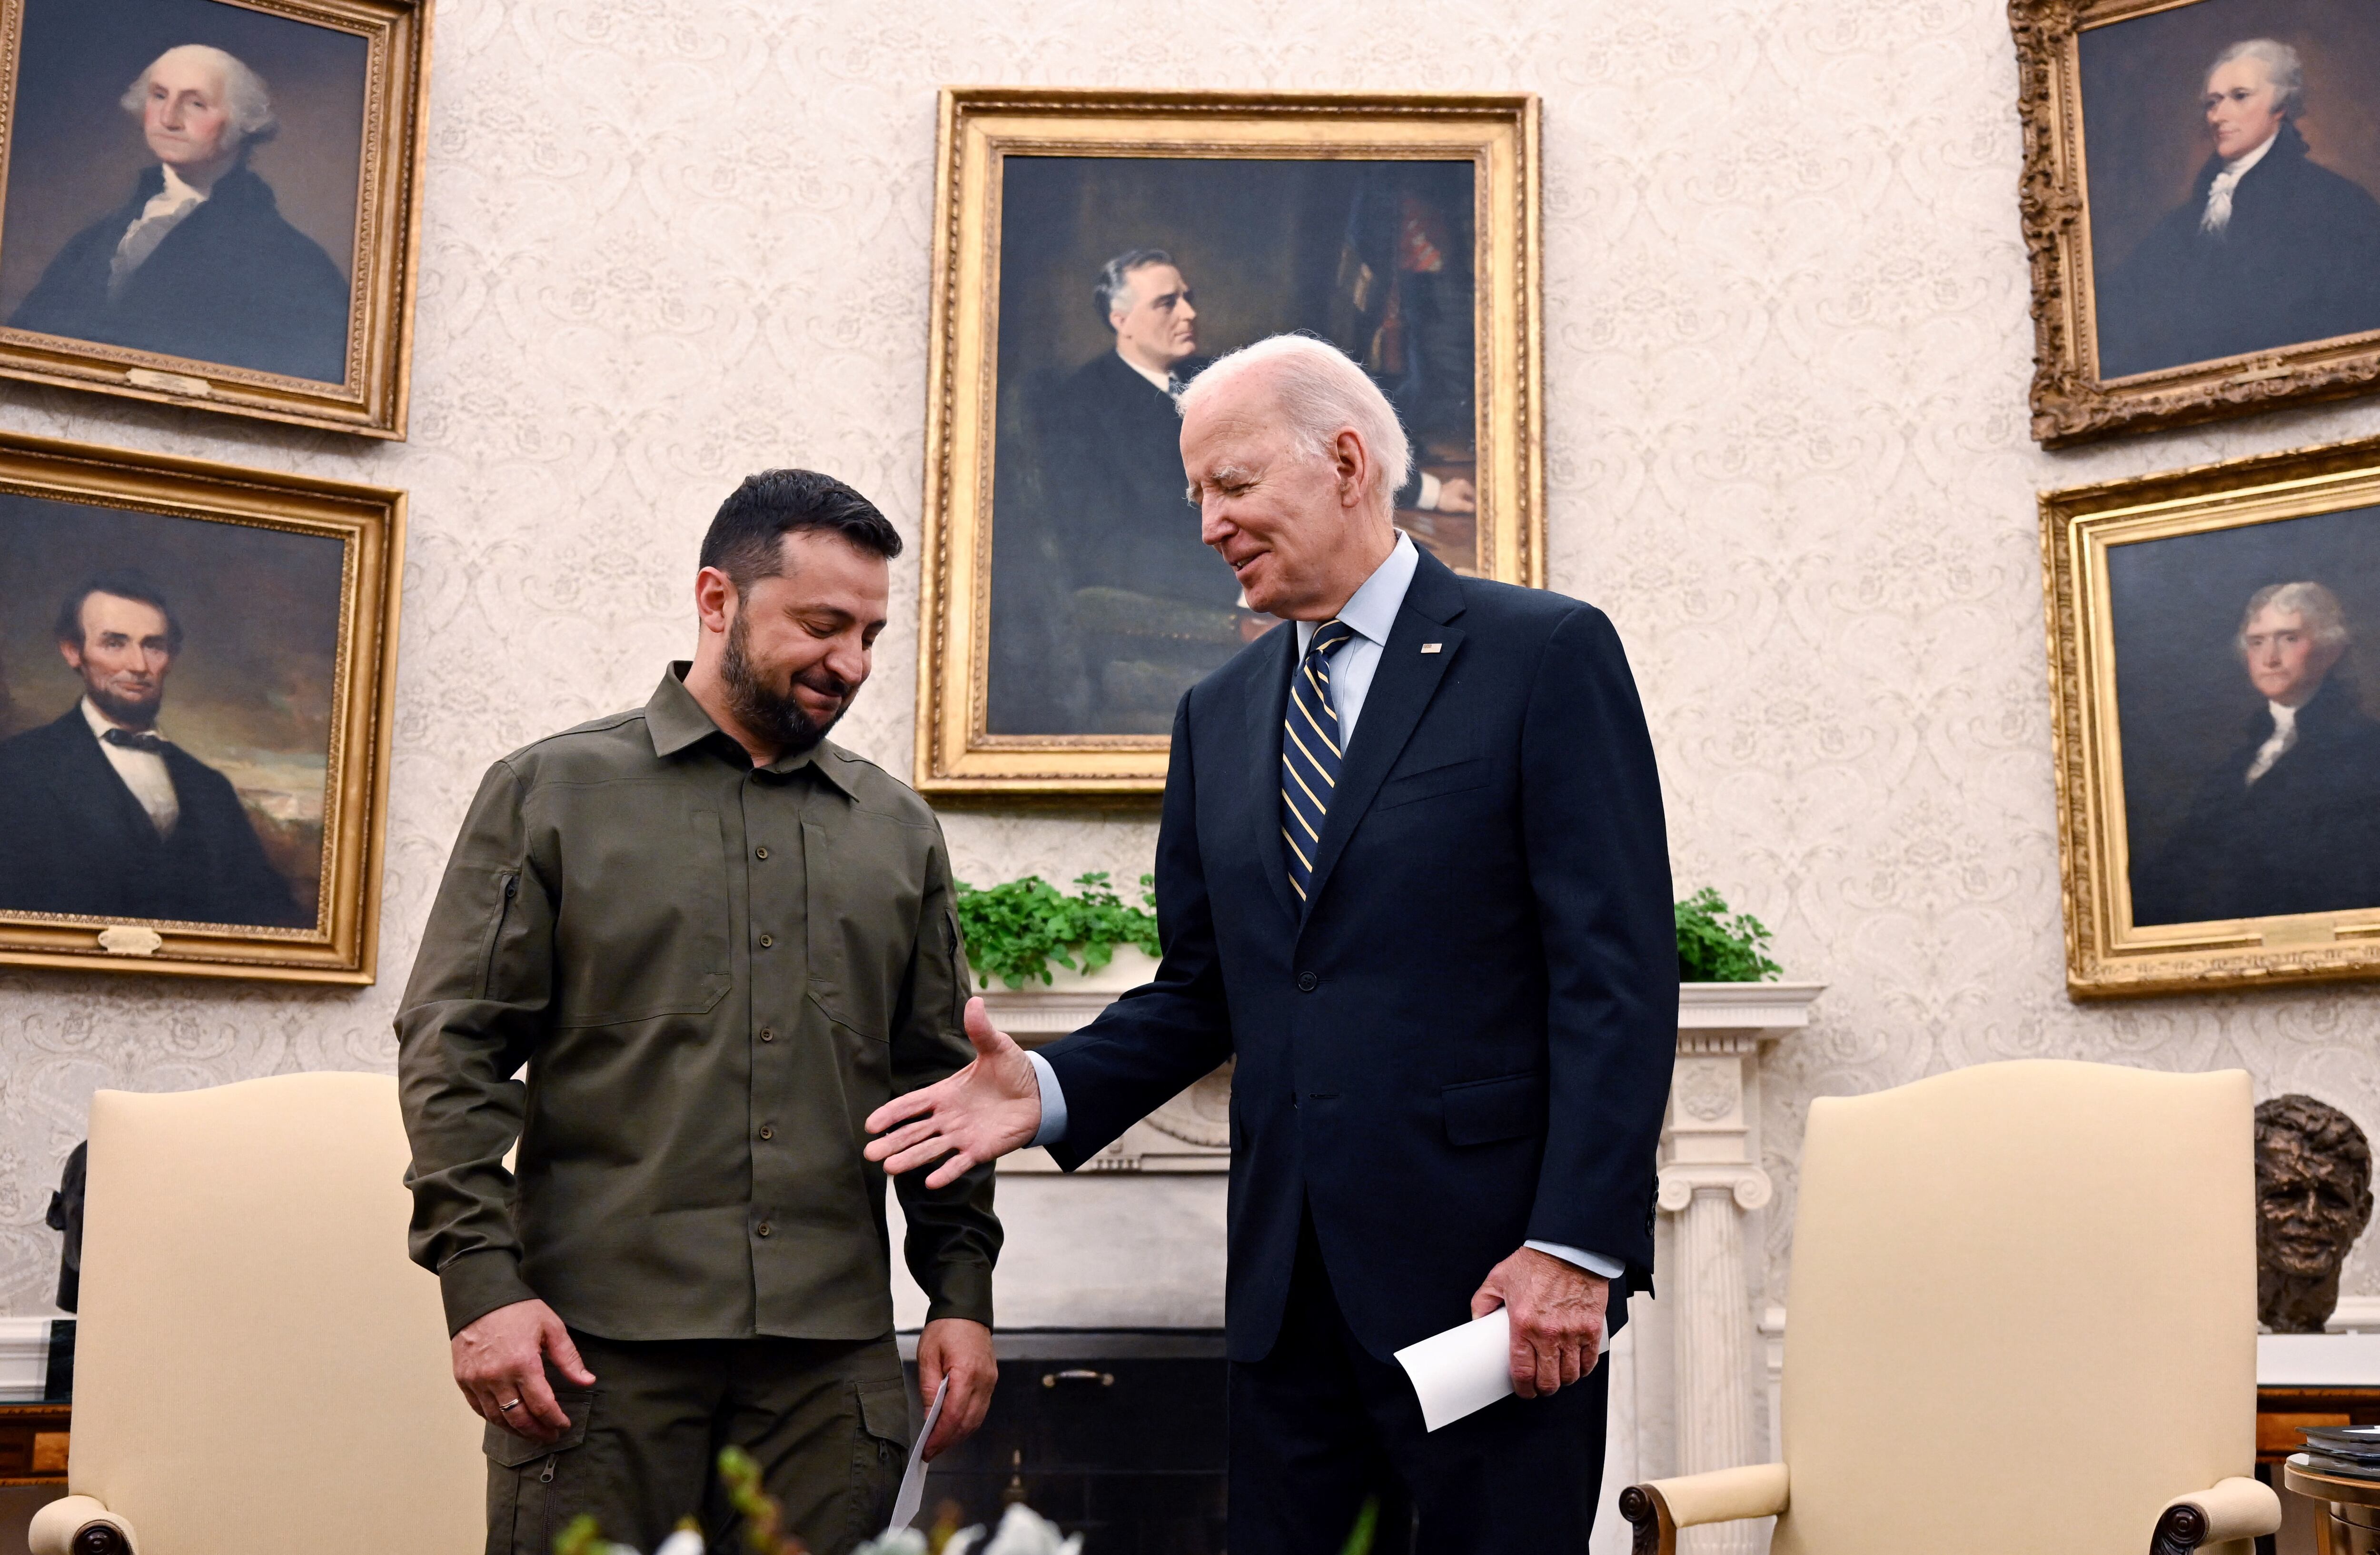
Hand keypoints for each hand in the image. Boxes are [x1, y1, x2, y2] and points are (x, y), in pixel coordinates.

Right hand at [451, 1297, 595, 1440]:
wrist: (480, 1297)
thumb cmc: (518, 1310)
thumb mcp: (551, 1328)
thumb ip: (569, 1358)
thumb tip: (588, 1381)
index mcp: (523, 1363)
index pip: (542, 1405)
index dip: (554, 1420)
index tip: (563, 1426)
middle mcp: (497, 1376)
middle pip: (518, 1419)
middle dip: (536, 1432)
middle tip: (549, 1437)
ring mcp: (477, 1380)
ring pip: (497, 1418)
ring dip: (515, 1430)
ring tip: (530, 1433)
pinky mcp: (463, 1379)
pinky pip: (478, 1408)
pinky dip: (494, 1418)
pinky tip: (507, 1420)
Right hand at [864, 998, 1041, 1188]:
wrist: (1040, 1093)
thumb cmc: (1013, 1070)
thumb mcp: (996, 1047)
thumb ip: (980, 1030)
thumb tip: (975, 1001)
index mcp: (945, 1093)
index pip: (911, 1105)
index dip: (891, 1114)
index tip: (870, 1125)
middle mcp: (948, 1117)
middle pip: (913, 1132)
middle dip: (892, 1143)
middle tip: (869, 1154)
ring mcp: (961, 1136)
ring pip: (930, 1150)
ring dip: (911, 1159)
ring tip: (889, 1169)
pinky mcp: (980, 1150)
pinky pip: (959, 1163)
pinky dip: (946, 1173)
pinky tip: (931, 1183)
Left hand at [915, 1317, 996, 1459]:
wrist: (966, 1310)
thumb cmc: (945, 1329)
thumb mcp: (928, 1355)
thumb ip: (929, 1388)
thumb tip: (929, 1418)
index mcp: (967, 1373)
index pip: (954, 1415)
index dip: (940, 1436)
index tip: (927, 1449)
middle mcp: (984, 1380)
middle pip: (967, 1422)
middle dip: (948, 1441)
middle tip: (930, 1451)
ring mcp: (990, 1381)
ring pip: (976, 1419)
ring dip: (958, 1434)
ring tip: (939, 1443)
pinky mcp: (991, 1380)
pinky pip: (981, 1409)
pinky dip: (967, 1422)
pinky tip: (953, 1426)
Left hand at [1433, 476, 1476, 513]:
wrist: (1432, 496)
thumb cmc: (1447, 500)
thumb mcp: (1459, 505)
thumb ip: (1469, 506)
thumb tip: (1475, 508)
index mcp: (1465, 484)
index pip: (1474, 494)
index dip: (1476, 501)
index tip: (1476, 508)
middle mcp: (1461, 481)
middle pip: (1469, 492)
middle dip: (1471, 500)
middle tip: (1472, 508)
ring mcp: (1455, 483)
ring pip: (1464, 492)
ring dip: (1465, 498)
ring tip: (1466, 506)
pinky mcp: (1450, 486)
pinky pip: (1459, 491)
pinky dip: (1460, 497)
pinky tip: (1459, 502)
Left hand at [1470, 1247, 1607, 1399]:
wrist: (1569, 1248)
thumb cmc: (1535, 1262)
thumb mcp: (1499, 1278)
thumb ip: (1483, 1301)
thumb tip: (1476, 1321)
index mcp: (1523, 1324)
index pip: (1523, 1371)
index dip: (1523, 1389)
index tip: (1523, 1390)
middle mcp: (1549, 1333)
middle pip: (1548, 1380)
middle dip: (1543, 1388)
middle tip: (1540, 1385)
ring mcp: (1573, 1333)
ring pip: (1570, 1375)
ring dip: (1563, 1380)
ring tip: (1557, 1375)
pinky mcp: (1592, 1328)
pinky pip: (1590, 1361)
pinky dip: (1583, 1369)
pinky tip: (1576, 1366)